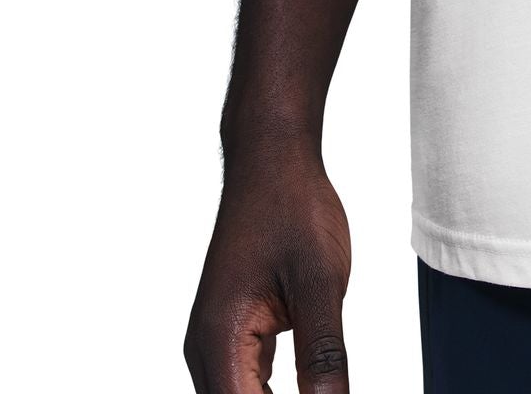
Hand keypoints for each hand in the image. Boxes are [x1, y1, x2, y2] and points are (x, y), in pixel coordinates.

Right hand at [185, 148, 353, 393]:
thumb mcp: (321, 284)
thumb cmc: (293, 208)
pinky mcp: (230, 331)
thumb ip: (324, 355)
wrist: (272, 159)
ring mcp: (214, 341)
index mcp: (220, 341)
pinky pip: (244, 382)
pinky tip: (308, 390)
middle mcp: (206, 349)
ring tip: (321, 386)